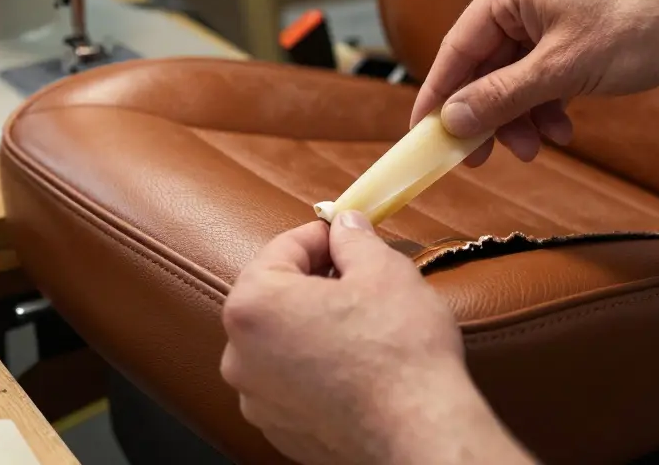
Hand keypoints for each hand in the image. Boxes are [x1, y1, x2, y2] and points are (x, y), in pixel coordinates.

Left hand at [221, 213, 527, 464]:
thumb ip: (354, 239)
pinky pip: (291, 383)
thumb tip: (346, 227)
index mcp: (254, 305)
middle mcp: (240, 354)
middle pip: (275, 297)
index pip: (282, 248)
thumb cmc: (398, 352)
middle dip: (315, 282)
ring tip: (361, 326)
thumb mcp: (384, 270)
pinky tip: (355, 367)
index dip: (322, 236)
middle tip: (358, 277)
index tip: (347, 234)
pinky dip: (315, 369)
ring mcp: (256, 398)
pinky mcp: (280, 430)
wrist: (418, 431)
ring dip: (313, 327)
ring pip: (281, 342)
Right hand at [412, 0, 658, 163]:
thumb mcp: (561, 69)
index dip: (438, 94)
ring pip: (515, 77)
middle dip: (488, 114)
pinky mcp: (578, 37)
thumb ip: (502, 97)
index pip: (458, 46)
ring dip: (521, 116)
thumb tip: (453, 120)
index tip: (423, 134)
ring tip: (538, 148)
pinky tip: (562, 130)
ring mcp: (554, 16)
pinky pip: (543, 77)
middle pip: (485, 66)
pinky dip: (546, 107)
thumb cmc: (640, 26)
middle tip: (481, 157)